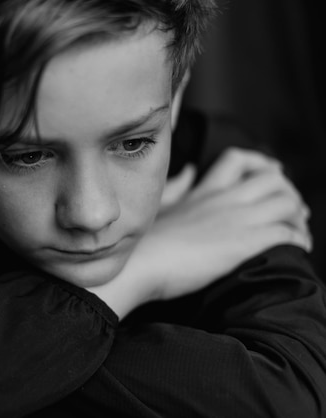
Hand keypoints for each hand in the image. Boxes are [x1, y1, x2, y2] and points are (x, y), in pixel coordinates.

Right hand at [92, 148, 311, 317]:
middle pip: (274, 178)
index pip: (237, 160)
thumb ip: (176, 188)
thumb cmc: (142, 242)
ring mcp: (235, 219)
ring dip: (298, 217)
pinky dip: (298, 239)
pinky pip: (287, 233)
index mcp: (203, 191)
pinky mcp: (243, 243)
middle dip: (289, 193)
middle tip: (290, 213)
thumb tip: (188, 172)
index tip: (269, 176)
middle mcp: (224, 199)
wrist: (139, 264)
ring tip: (297, 233)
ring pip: (288, 202)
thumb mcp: (157, 208)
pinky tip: (296, 250)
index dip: (260, 165)